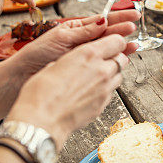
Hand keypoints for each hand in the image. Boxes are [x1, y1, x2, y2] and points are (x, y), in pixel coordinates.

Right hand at [6, 34, 130, 146]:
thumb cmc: (41, 93)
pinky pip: (110, 93)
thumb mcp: (54, 64)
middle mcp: (101, 71)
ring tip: (93, 77)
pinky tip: (89, 92)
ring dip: (111, 74)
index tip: (111, 43)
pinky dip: (104, 90)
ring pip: (118, 76)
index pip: (117, 41)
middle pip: (121, 59)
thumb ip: (72, 60)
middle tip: (103, 60)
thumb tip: (74, 60)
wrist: (42, 121)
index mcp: (88, 55)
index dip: (115, 41)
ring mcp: (105, 90)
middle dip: (114, 58)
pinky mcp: (103, 105)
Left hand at [11, 11, 138, 76]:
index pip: (101, 21)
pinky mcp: (83, 70)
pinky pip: (101, 64)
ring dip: (121, 47)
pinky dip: (113, 61)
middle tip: (135, 28)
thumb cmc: (37, 54)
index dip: (118, 18)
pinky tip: (122, 60)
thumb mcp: (61, 38)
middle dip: (122, 31)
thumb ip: (83, 32)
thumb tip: (103, 21)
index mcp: (76, 29)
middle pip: (107, 34)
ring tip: (134, 46)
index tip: (133, 16)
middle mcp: (82, 42)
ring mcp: (83, 56)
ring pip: (107, 49)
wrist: (24, 76)